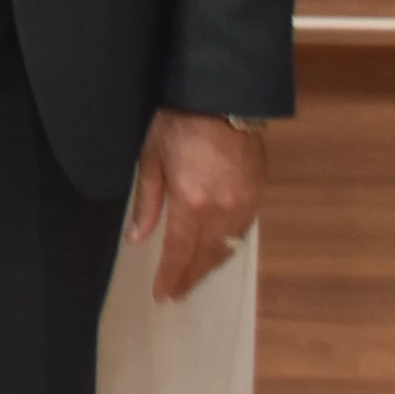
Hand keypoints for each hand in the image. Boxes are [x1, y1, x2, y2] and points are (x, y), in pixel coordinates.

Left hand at [128, 109, 265, 300]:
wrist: (223, 98)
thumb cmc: (179, 124)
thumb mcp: (152, 159)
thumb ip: (147, 202)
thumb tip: (137, 238)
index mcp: (191, 202)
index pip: (179, 252)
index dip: (170, 276)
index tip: (161, 295)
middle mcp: (221, 211)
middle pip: (205, 257)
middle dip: (189, 278)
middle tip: (176, 295)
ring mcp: (243, 205)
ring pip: (226, 249)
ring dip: (208, 267)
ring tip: (192, 280)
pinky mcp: (257, 196)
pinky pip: (240, 233)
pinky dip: (226, 248)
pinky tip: (216, 252)